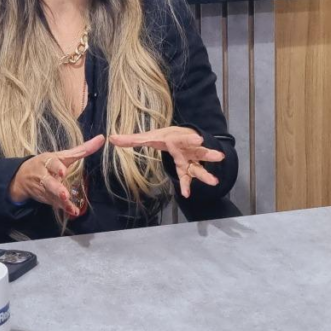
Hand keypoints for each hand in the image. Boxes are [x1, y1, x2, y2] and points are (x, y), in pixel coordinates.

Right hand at [9, 134, 104, 216]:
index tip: (63, 171)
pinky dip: (64, 208)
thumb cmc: (48, 163)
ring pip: (51, 195)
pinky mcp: (46, 198)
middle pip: (49, 182)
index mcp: (48, 161)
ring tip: (68, 202)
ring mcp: (44, 188)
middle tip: (64, 194)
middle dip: (56, 188)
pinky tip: (73, 212)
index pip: (52, 163)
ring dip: (60, 201)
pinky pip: (55, 204)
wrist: (22, 177)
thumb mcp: (62, 155)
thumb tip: (102, 138)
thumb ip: (82, 149)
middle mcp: (44, 175)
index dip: (57, 167)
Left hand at [108, 127, 223, 197]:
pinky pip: (189, 177)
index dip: (191, 139)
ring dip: (206, 174)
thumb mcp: (149, 136)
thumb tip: (111, 138)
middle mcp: (187, 149)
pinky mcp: (189, 168)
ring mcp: (190, 160)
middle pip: (198, 152)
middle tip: (219, 156)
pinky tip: (187, 194)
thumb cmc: (165, 136)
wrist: (181, 137)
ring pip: (199, 166)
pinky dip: (188, 185)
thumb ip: (131, 139)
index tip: (200, 140)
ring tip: (215, 181)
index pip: (185, 138)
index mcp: (178, 139)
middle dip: (207, 154)